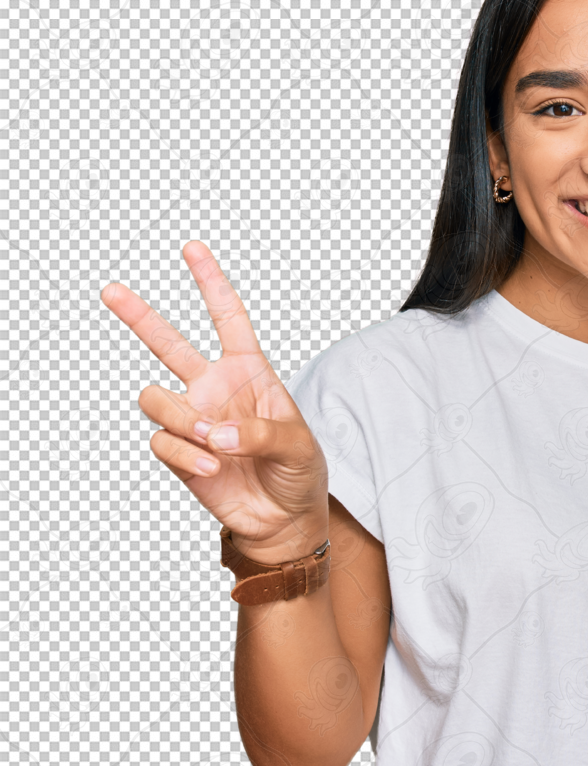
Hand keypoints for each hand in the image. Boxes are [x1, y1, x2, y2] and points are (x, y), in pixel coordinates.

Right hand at [100, 241, 328, 563]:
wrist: (283, 517)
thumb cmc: (297, 471)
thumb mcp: (296, 444)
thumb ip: (259, 433)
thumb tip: (214, 435)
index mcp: (249, 372)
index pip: (228, 318)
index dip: (211, 283)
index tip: (193, 248)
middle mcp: (215, 389)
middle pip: (169, 343)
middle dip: (139, 316)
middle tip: (111, 290)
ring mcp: (193, 419)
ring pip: (155, 398)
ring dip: (181, 419)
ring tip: (212, 443)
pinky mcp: (179, 452)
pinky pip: (162, 442)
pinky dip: (185, 455)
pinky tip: (211, 468)